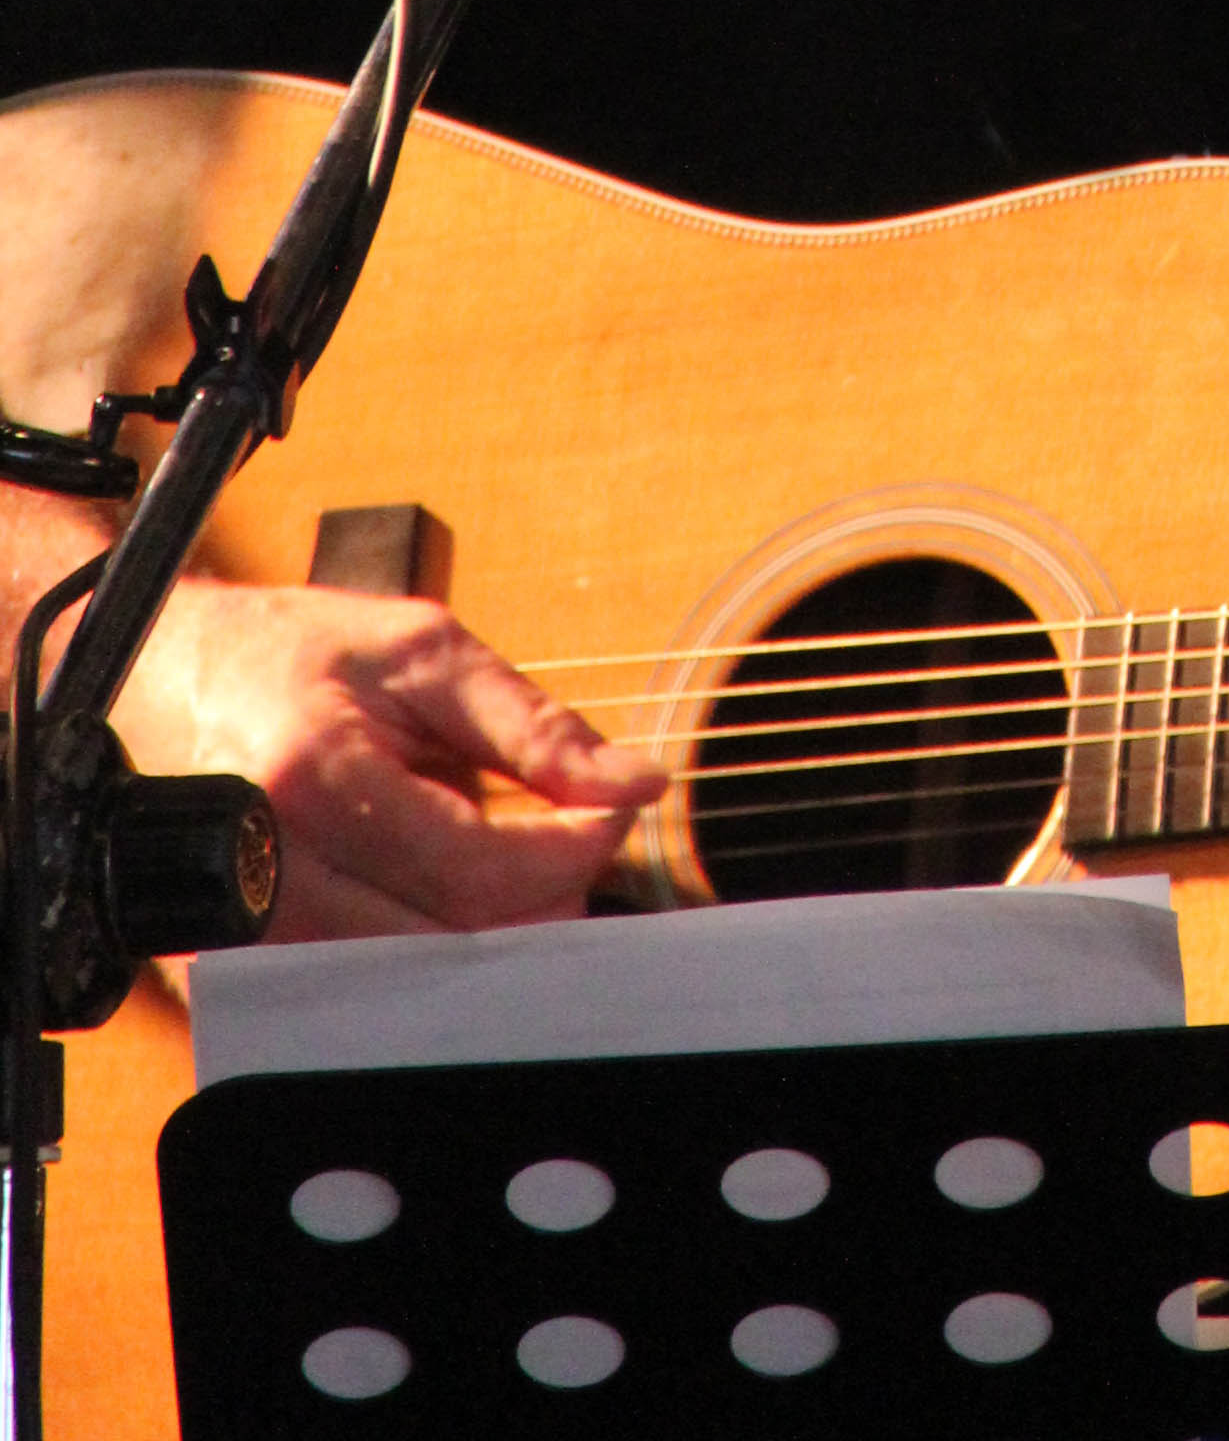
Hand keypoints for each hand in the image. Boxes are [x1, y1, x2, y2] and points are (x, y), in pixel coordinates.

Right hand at [112, 578, 664, 941]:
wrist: (175, 677)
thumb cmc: (300, 654)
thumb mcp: (428, 653)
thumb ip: (534, 727)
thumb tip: (635, 782)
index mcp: (314, 776)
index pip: (476, 866)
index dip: (570, 850)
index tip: (614, 813)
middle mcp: (266, 871)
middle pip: (446, 943)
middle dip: (540, 901)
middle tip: (577, 844)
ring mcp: (240, 935)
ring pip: (408, 984)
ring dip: (489, 939)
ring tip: (522, 869)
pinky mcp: (230, 970)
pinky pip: (356, 995)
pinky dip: (426, 961)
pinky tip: (457, 906)